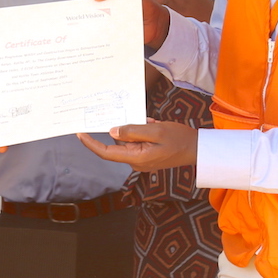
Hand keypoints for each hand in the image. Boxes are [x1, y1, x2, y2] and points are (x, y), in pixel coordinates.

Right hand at [76, 0, 170, 46]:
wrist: (157, 22)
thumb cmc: (143, 1)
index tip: (82, 6)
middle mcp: (100, 10)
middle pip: (83, 13)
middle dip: (79, 18)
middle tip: (80, 23)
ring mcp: (105, 24)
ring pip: (89, 28)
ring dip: (86, 31)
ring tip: (86, 35)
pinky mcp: (111, 36)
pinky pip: (100, 39)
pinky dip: (97, 42)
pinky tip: (98, 43)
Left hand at [76, 120, 196, 171]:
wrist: (197, 149)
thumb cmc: (179, 139)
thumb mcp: (156, 130)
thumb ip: (133, 131)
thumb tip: (112, 131)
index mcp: (136, 158)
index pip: (106, 152)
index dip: (91, 143)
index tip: (80, 133)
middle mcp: (135, 162)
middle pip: (116, 145)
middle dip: (119, 129)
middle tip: (123, 115)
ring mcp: (141, 160)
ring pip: (128, 141)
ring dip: (135, 129)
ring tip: (152, 123)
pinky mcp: (147, 156)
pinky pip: (137, 142)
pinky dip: (142, 131)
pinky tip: (154, 126)